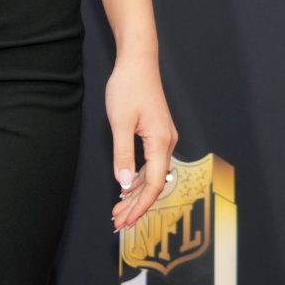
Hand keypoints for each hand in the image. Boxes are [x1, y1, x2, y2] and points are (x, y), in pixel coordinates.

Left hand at [106, 54, 177, 232]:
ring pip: (152, 176)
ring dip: (135, 194)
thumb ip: (123, 154)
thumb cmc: (128, 87)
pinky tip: (126, 188)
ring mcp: (163, 139)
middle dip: (136, 205)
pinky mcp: (157, 135)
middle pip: (153, 184)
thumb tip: (123, 184)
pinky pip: (150, 165)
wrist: (138, 62)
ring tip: (118, 210)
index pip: (153, 185)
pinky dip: (137, 179)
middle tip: (118, 222)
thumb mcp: (120, 122)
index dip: (139, 205)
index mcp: (160, 142)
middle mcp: (167, 143)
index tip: (125, 220)